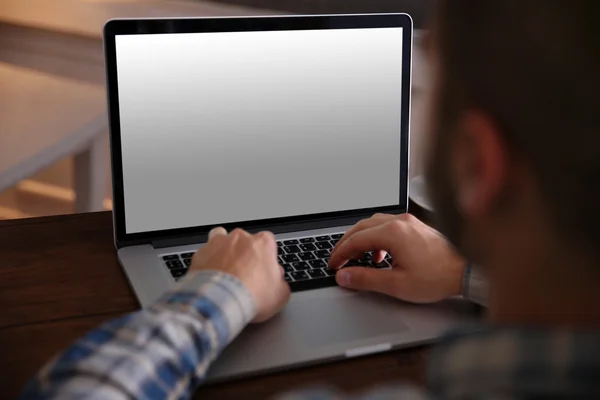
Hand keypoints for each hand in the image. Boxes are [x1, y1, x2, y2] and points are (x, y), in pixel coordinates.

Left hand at [190, 227, 290, 322]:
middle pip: (244, 241)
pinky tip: (210, 277)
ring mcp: (219, 243)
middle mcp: (240, 238)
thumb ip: (280, 283)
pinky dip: (207, 262)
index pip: (268, 243)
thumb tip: (278, 283)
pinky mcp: (201, 253)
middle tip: (244, 275)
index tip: (264, 271)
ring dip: (224, 251)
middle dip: (244, 254)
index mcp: (263, 243)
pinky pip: (205, 254)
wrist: (222, 301)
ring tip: (225, 269)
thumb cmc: (251, 295)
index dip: (266, 258)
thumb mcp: (280, 295)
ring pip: (222, 239)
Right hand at [329, 213, 465, 302]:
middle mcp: (399, 222)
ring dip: (361, 239)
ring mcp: (408, 222)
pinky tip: (379, 255)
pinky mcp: (415, 226)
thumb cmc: (437, 277)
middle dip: (346, 244)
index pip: (355, 240)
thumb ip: (366, 279)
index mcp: (392, 232)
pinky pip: (387, 226)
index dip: (340, 253)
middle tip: (338, 260)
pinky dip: (376, 238)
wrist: (466, 271)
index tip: (333, 265)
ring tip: (356, 258)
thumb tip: (344, 276)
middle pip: (361, 227)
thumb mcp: (396, 284)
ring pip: (373, 224)